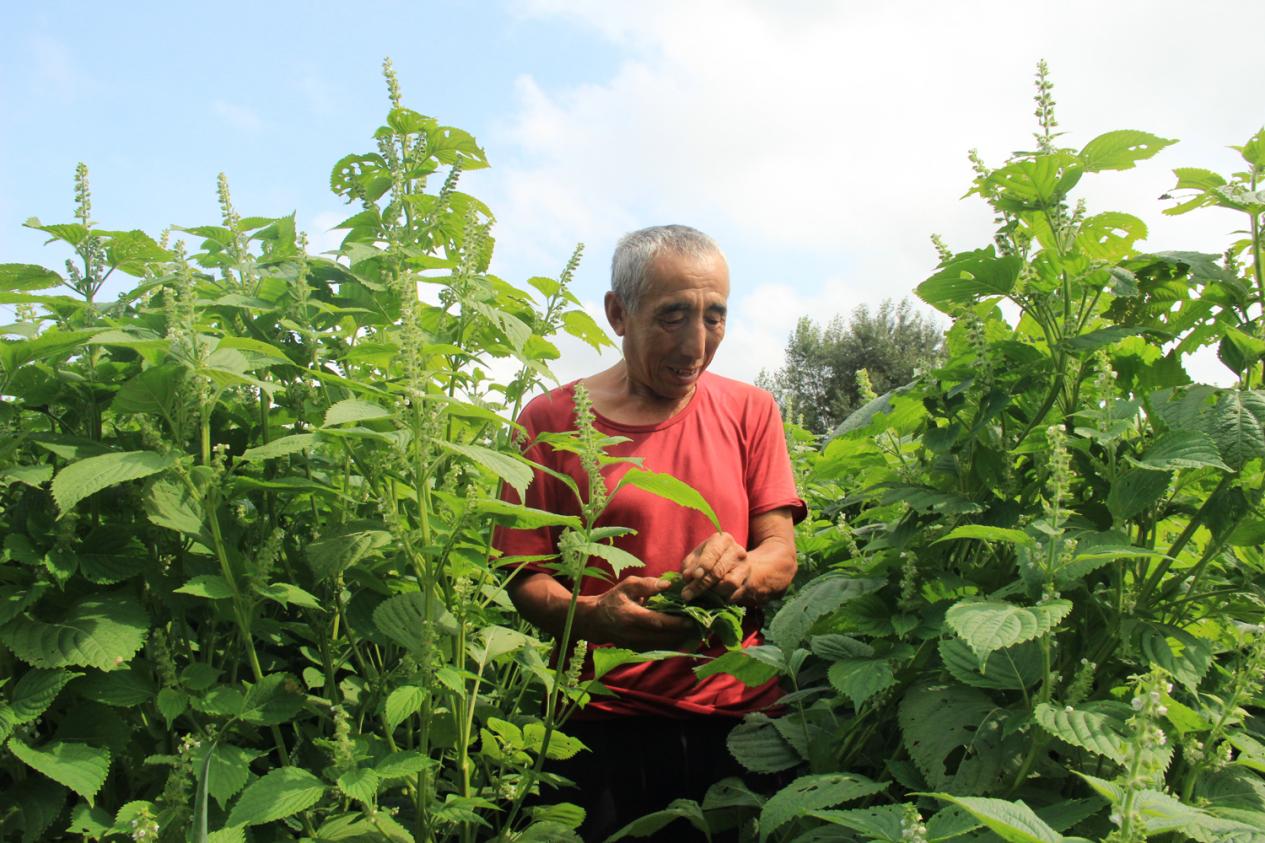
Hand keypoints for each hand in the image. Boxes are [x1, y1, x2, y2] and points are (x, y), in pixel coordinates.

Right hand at [577, 576, 696, 649]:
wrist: (596, 621)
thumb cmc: (613, 599)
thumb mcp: (626, 586)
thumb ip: (647, 584)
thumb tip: (668, 585)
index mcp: (631, 616)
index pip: (657, 622)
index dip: (675, 623)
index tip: (691, 620)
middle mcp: (633, 634)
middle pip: (664, 637)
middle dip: (684, 633)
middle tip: (701, 625)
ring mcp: (635, 645)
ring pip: (663, 646)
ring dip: (681, 640)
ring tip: (696, 631)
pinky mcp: (637, 651)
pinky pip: (659, 650)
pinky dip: (672, 645)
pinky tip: (683, 637)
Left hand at [679, 531, 750, 603]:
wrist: (736, 566)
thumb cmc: (711, 559)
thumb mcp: (698, 556)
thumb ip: (690, 565)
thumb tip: (687, 577)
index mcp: (724, 540)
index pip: (713, 553)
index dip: (703, 565)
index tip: (694, 576)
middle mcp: (737, 552)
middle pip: (718, 571)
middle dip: (700, 584)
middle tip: (687, 594)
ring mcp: (745, 568)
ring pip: (728, 583)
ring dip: (712, 590)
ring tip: (702, 591)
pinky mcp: (747, 584)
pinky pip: (732, 594)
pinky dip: (721, 597)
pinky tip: (715, 595)